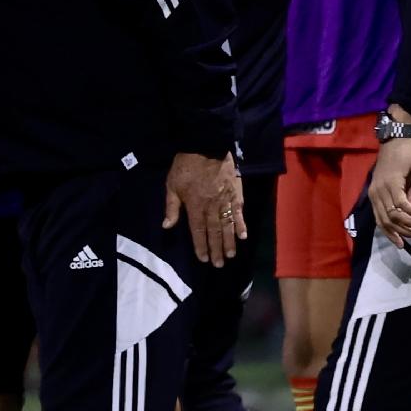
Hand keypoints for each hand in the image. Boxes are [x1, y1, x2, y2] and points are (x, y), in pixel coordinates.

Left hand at [163, 151, 238, 266]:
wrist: (207, 145)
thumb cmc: (186, 165)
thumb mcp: (172, 184)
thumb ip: (171, 207)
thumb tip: (166, 226)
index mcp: (195, 205)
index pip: (198, 230)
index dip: (201, 246)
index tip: (204, 259)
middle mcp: (212, 206)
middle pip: (215, 231)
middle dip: (217, 249)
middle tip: (220, 264)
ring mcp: (226, 200)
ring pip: (228, 225)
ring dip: (230, 241)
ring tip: (231, 255)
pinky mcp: (237, 193)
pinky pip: (240, 212)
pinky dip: (242, 224)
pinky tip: (244, 236)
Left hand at [368, 137, 410, 246]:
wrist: (398, 141)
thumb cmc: (400, 160)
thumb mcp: (403, 182)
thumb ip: (406, 197)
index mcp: (375, 196)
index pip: (380, 221)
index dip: (391, 234)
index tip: (403, 244)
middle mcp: (376, 194)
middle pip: (387, 221)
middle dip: (403, 232)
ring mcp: (382, 189)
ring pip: (394, 214)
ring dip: (409, 224)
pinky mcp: (392, 182)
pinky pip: (401, 203)